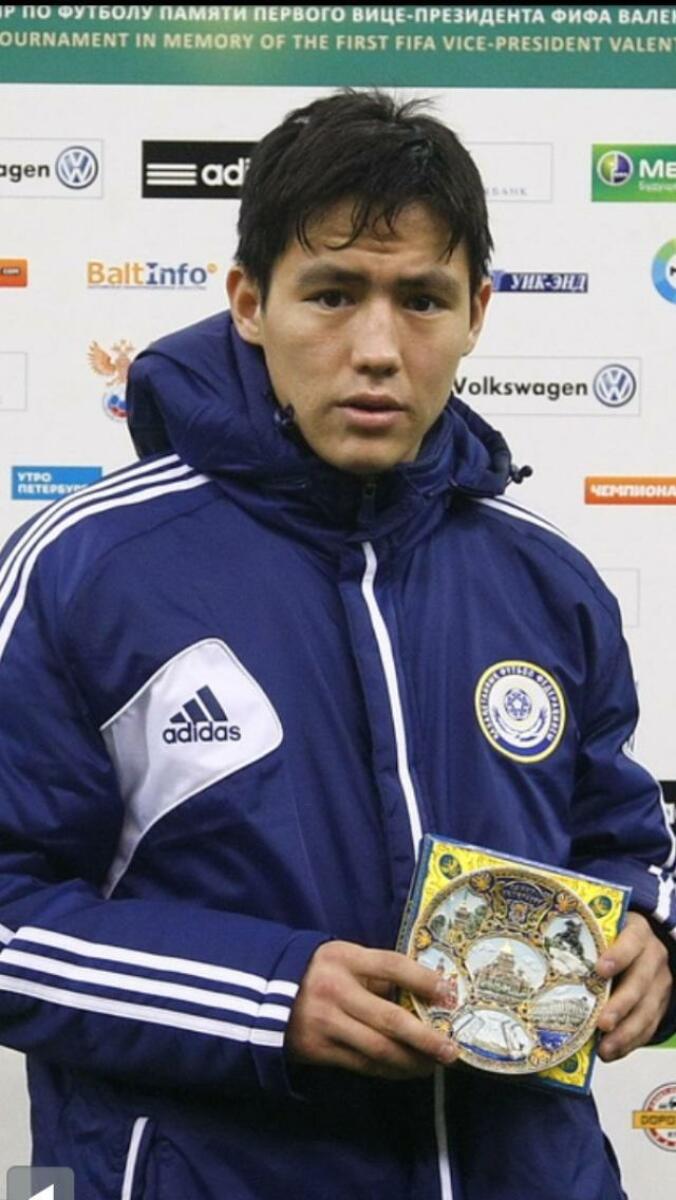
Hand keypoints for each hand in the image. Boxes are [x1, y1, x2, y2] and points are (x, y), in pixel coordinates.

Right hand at [285, 940, 458, 1079]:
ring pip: (379, 1050)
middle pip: (389, 1019)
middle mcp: (337, 991)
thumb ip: (376, 972)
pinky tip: (406, 1070)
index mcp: (345, 959)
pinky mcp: (319, 1050)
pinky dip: (389, 1070)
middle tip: (451, 1050)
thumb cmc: (317, 972)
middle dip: (426, 1038)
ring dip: (411, 1062)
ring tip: (434, 1065)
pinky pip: (362, 1064)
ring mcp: (327, 1024)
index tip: (450, 994)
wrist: (263, 996)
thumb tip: (422, 993)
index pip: (391, 966)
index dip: (423, 979)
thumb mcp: (342, 958)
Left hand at [595, 912, 671, 1060]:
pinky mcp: (661, 1004)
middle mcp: (653, 957)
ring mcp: (659, 983)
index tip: (600, 970)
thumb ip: (584, 940)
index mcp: (637, 933)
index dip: (618, 955)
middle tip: (602, 1023)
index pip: (631, 941)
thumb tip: (540, 954)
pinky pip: (649, 1027)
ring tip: (605, 1049)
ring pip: (647, 1010)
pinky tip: (611, 1052)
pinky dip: (630, 1042)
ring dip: (626, 1033)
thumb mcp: (603, 930)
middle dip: (621, 1005)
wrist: (646, 944)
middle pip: (640, 982)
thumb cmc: (612, 938)